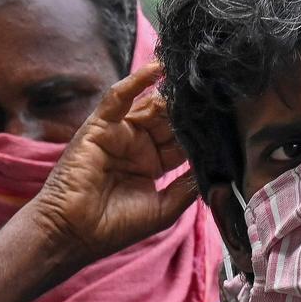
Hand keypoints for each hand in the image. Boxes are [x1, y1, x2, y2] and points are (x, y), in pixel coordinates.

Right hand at [29, 61, 196, 267]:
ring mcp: (120, 134)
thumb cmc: (114, 227)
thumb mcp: (164, 209)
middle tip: (216, 95)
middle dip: (189, 110)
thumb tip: (216, 170)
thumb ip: (188, 187)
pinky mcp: (100, 125)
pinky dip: (137, 80)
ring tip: (195, 80)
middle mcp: (139, 146)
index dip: (201, 132)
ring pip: (150, 107)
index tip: (227, 120)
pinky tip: (158, 67)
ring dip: (171, 94)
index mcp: (153, 165)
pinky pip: (120, 97)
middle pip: (170, 121)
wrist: (74, 234)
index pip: (182, 141)